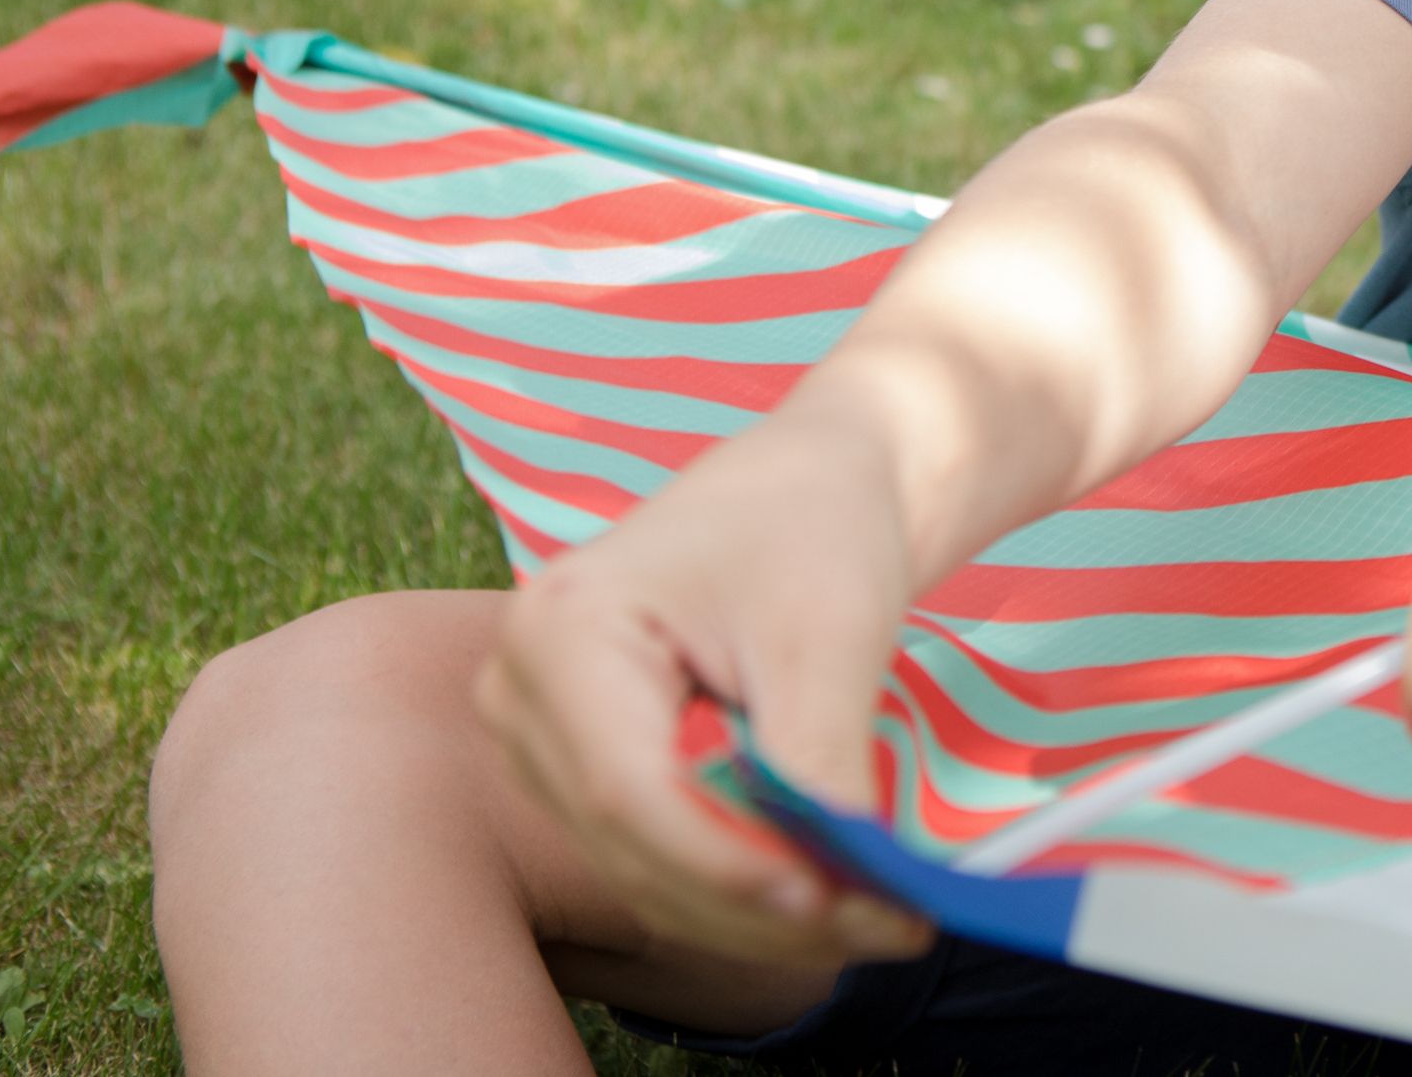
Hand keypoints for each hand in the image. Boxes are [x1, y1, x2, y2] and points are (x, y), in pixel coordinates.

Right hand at [475, 408, 935, 967]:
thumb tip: (839, 892)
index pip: (629, 789)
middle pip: (633, 843)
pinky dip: (743, 886)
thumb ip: (817, 760)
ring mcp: (539, 736)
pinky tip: (833, 897)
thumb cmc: (816, 525)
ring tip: (884, 920)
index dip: (725, 866)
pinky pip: (656, 854)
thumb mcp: (828, 633)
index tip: (828, 903)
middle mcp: (520, 689)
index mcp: (562, 627)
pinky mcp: (580, 769)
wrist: (807, 484)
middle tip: (891, 928)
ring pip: (644, 867)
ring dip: (759, 914)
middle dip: (762, 904)